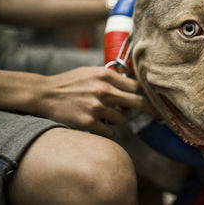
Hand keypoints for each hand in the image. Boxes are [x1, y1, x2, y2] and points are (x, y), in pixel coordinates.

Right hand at [34, 67, 156, 138]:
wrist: (44, 94)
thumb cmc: (70, 82)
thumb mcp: (91, 72)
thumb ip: (112, 78)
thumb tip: (133, 86)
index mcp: (106, 76)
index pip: (137, 86)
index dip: (149, 95)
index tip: (156, 101)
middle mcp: (104, 91)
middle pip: (138, 103)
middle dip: (150, 110)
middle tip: (159, 116)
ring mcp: (96, 107)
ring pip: (121, 120)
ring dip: (116, 120)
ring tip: (101, 114)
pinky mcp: (88, 123)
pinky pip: (109, 132)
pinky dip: (106, 130)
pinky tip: (96, 124)